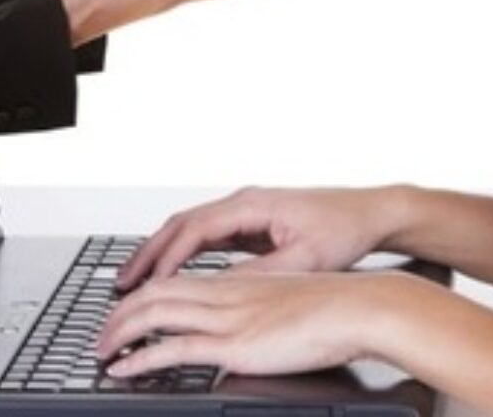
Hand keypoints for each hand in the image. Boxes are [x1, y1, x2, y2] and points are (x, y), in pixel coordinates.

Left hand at [96, 271, 410, 377]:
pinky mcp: (235, 345)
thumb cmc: (337, 308)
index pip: (175, 280)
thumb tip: (246, 331)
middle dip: (118, 313)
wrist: (361, 307)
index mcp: (238, 281)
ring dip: (118, 333)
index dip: (143, 294)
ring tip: (100, 351)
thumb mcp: (289, 300)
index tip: (126, 311)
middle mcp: (226, 292)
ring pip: (154, 315)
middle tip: (100, 335)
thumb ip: (261, 309)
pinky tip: (122, 371)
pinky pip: (173, 349)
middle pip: (154, 292)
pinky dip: (139, 359)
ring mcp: (228, 317)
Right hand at [115, 186, 401, 290]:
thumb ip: (261, 274)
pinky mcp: (253, 224)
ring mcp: (247, 211)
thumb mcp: (304, 259)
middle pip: (182, 224)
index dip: (167, 258)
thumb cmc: (345, 229)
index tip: (148, 284)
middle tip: (121, 282)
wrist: (371, 213)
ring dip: (162, 253)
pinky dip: (183, 255)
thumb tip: (222, 291)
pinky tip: (171, 276)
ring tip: (136, 280)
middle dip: (149, 253)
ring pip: (191, 230)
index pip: (195, 229)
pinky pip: (206, 238)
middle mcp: (245, 202)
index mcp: (253, 204)